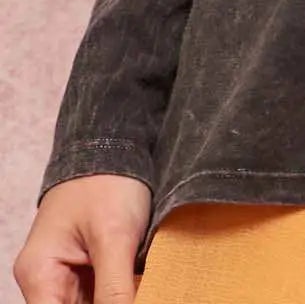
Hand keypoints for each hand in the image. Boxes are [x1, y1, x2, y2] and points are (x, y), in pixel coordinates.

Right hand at [12, 173, 151, 303]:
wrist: (114, 142)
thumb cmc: (107, 181)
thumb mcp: (115, 237)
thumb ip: (115, 289)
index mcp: (39, 274)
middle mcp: (46, 280)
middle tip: (138, 294)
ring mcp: (66, 275)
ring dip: (115, 300)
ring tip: (139, 287)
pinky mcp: (86, 268)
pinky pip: (100, 294)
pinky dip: (119, 293)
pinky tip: (138, 286)